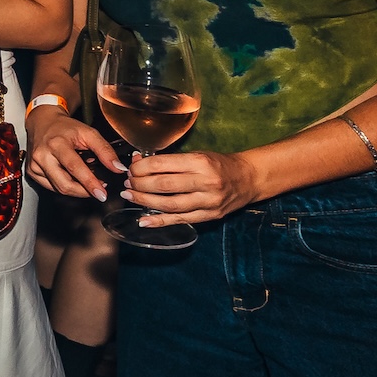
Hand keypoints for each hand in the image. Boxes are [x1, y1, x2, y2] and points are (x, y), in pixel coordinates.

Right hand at [26, 108, 122, 199]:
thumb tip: (118, 168)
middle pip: (64, 184)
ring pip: (58, 188)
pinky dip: (65, 186)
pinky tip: (73, 179)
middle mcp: (42, 155)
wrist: (43, 122)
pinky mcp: (32, 172)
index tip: (102, 193)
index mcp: (57, 144)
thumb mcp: (88, 133)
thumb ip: (105, 150)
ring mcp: (34, 165)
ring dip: (77, 190)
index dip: (89, 183)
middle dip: (84, 192)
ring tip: (88, 182)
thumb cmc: (65, 128)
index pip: (74, 168)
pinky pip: (51, 186)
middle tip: (99, 191)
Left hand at [121, 148, 260, 226]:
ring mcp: (208, 201)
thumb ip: (170, 161)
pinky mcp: (209, 216)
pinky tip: (143, 221)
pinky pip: (180, 220)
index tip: (131, 168)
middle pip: (163, 185)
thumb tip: (138, 162)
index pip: (162, 165)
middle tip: (127, 182)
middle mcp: (205, 182)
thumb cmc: (219, 164)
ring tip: (130, 196)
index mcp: (200, 162)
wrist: (248, 178)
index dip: (141, 168)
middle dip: (139, 184)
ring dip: (144, 201)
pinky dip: (159, 221)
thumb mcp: (197, 155)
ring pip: (169, 204)